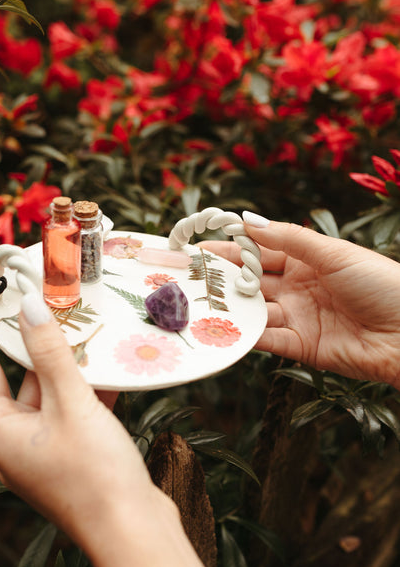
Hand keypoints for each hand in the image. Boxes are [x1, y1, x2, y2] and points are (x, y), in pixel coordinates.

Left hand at [0, 293, 155, 547]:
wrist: (132, 534)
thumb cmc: (94, 472)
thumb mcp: (71, 403)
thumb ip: (50, 353)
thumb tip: (28, 307)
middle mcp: (14, 446)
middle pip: (19, 385)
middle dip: (36, 349)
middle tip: (44, 308)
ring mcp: (42, 457)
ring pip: (50, 399)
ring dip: (67, 370)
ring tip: (82, 332)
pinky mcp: (70, 462)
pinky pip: (71, 416)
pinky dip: (86, 394)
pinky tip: (108, 371)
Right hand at [200, 215, 399, 386]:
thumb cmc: (382, 284)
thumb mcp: (333, 253)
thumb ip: (289, 238)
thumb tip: (248, 219)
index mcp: (308, 259)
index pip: (260, 249)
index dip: (231, 246)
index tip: (199, 243)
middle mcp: (299, 287)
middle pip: (251, 280)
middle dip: (221, 276)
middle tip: (187, 274)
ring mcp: (299, 317)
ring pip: (254, 311)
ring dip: (228, 307)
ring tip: (196, 303)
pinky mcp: (302, 347)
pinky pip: (267, 340)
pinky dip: (245, 336)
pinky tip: (222, 329)